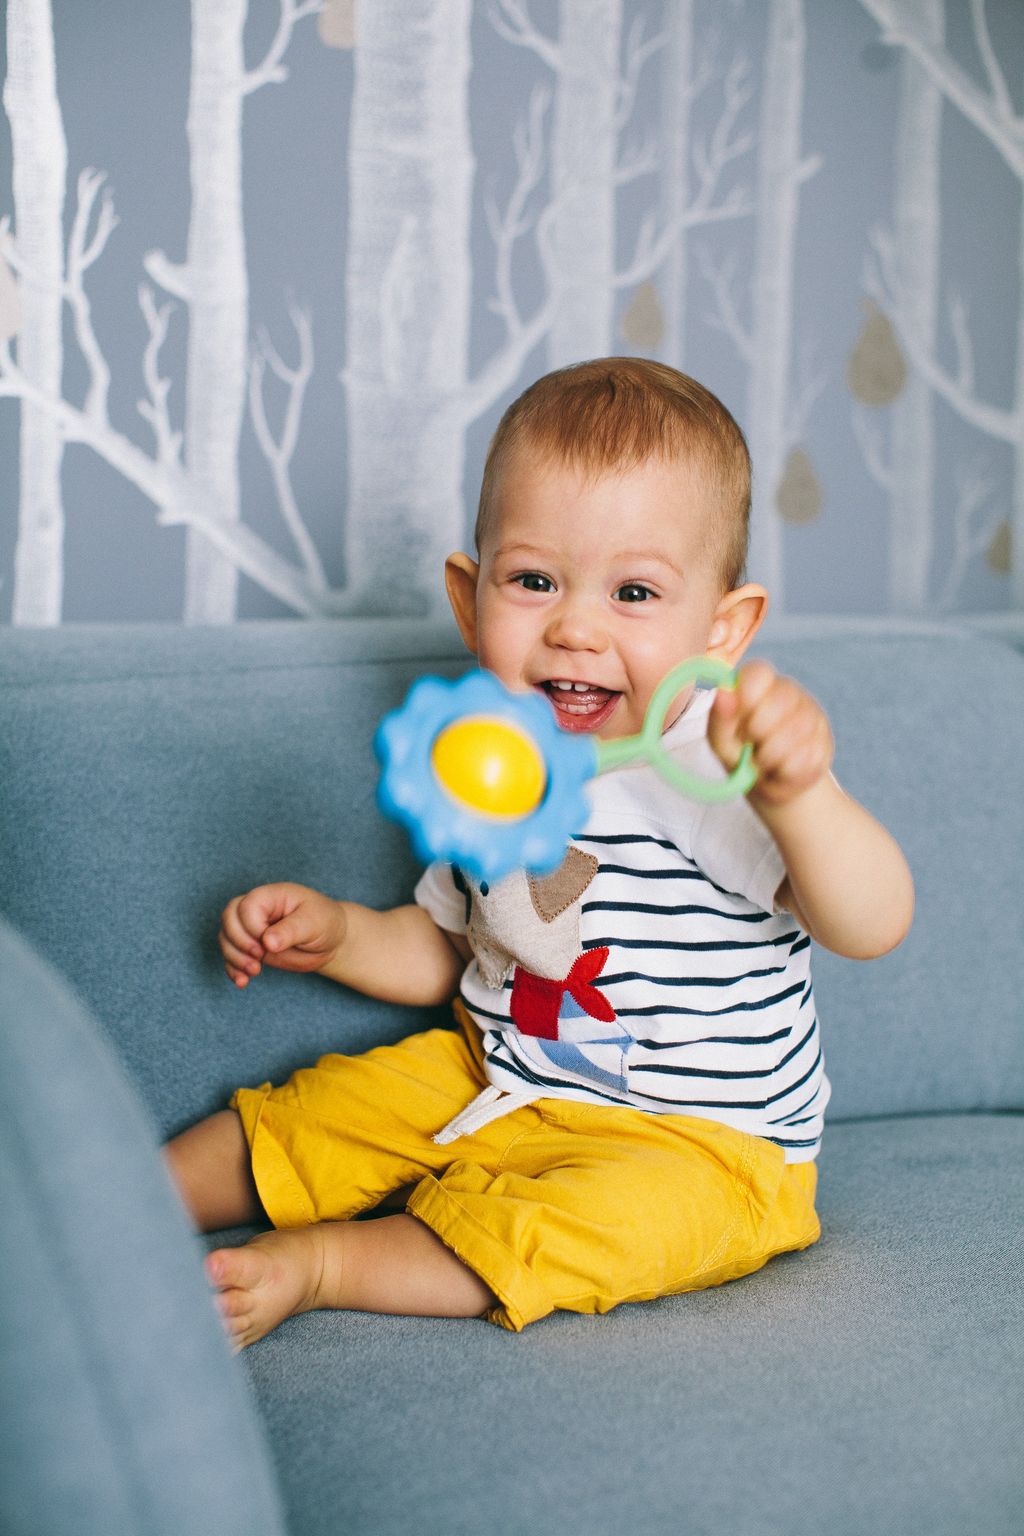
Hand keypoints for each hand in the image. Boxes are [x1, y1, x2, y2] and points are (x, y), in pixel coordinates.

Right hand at [219, 883, 347, 988]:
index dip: (252, 928)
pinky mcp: (251, 948)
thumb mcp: (314, 922)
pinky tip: (242, 982)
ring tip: (254, 972)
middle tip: (259, 959)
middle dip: (238, 942)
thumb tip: (268, 942)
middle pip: (229, 918)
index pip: (246, 906)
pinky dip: (233, 970)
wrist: (329, 940)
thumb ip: (291, 930)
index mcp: (271, 896)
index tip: (268, 944)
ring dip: (234, 958)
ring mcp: (251, 929)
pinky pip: (232, 957)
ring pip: (226, 938)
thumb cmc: (324, 922)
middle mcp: (257, 910)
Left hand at [707, 660, 833, 810]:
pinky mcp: (824, 740)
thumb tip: (723, 692)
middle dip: (759, 730)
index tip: (740, 717)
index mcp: (758, 684)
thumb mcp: (722, 741)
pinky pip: (808, 754)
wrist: (769, 785)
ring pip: (797, 729)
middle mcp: (788, 692)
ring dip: (772, 754)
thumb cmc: (740, 754)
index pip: (759, 671)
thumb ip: (721, 718)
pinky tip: (781, 768)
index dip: (748, 693)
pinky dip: (788, 770)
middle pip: (782, 699)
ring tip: (763, 760)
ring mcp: (811, 714)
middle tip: (750, 743)